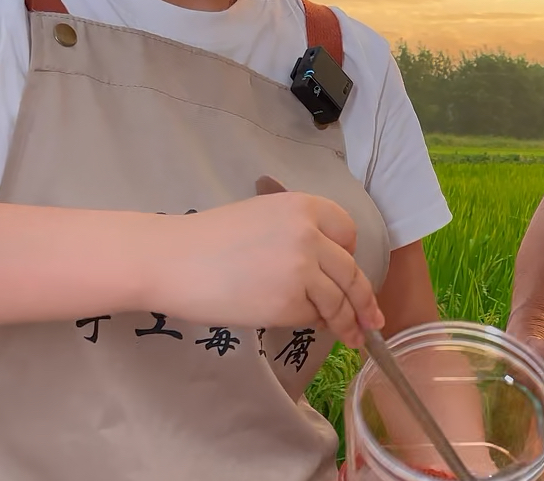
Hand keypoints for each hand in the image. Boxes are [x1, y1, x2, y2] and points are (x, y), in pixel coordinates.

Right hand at [154, 191, 382, 348]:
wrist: (171, 260)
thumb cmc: (210, 240)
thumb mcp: (264, 217)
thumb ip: (301, 233)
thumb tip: (329, 267)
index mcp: (304, 206)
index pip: (348, 232)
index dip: (350, 255)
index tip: (351, 273)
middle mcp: (310, 234)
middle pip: (351, 271)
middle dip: (364, 300)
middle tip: (373, 320)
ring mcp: (302, 268)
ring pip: (338, 299)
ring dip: (348, 321)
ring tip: (353, 337)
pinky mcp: (288, 301)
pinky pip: (312, 316)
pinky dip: (314, 324)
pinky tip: (311, 327)